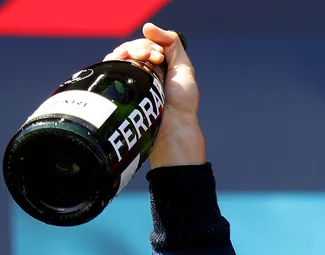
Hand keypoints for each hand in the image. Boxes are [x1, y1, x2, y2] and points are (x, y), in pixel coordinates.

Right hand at [103, 23, 204, 167]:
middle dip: (140, 47)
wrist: (174, 126)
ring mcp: (128, 81)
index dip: (149, 45)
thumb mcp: (183, 68)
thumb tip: (147, 26)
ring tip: (145, 61)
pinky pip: (109, 66)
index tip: (159, 56)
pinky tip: (126, 61)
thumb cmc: (182, 102)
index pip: (143, 44)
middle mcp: (140, 72)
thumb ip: (171, 43)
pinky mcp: (118, 88)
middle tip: (154, 58)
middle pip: (130, 48)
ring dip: (130, 52)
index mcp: (156, 67)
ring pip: (119, 55)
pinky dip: (116, 59)